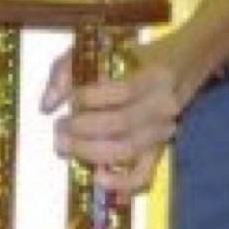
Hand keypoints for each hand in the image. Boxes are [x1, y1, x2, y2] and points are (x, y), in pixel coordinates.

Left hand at [40, 50, 184, 195]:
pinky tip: (96, 177)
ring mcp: (163, 131)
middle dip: (82, 129)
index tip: (68, 98)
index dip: (89, 98)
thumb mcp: (98, 47)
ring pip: (127, 150)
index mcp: (153, 76)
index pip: (121, 92)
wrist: (181, 63)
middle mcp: (163, 106)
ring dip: (90, 152)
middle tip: (58, 128)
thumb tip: (46, 106)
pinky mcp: (160, 149)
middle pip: (121, 124)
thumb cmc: (133, 53)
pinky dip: (121, 181)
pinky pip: (143, 173)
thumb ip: (67, 69)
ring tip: (65, 145)